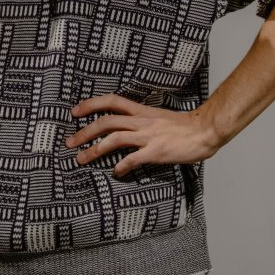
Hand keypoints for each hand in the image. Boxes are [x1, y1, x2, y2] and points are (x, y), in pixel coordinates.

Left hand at [65, 93, 221, 176]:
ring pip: (114, 139)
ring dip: (95, 149)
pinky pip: (133, 159)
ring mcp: (149, 136)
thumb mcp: (159, 117)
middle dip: (85, 131)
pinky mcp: (156, 151)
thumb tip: (126, 129)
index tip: (75, 111)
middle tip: (70, 142)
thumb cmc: (185, 126)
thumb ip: (142, 121)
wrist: (205, 130)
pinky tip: (115, 172)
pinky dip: (121, 166)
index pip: (112, 101)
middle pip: (107, 121)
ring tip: (82, 159)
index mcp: (142, 111)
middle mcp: (142, 122)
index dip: (91, 104)